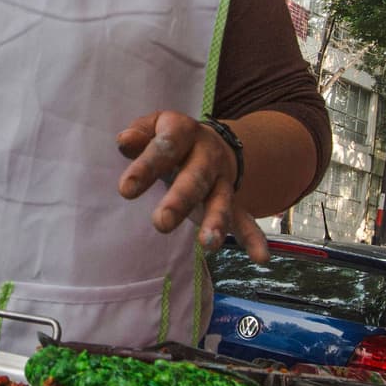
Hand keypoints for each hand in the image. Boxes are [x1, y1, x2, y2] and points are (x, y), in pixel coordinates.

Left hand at [115, 110, 268, 263]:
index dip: (146, 167)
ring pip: (221, 200)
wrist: (209, 142)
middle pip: (195, 177)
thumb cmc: (170, 139)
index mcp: (184, 132)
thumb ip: (139, 135)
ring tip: (208, 245)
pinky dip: (253, 238)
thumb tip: (124, 141)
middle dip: (180, 200)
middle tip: (161, 223)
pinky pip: (244, 219)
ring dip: (216, 222)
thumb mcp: (154, 127)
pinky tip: (261, 258)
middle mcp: (207, 156)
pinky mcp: (232, 201)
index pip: (166, 147)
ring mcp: (222, 180)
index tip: (125, 190)